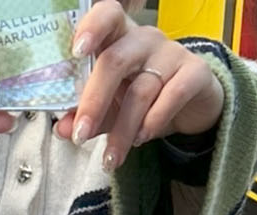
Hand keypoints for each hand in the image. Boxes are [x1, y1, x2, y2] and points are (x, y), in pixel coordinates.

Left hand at [54, 0, 225, 171]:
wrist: (192, 107)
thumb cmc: (143, 100)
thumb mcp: (111, 107)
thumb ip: (87, 115)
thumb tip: (61, 129)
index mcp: (119, 37)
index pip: (107, 15)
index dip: (91, 27)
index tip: (76, 51)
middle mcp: (144, 38)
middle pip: (115, 60)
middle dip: (94, 101)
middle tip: (80, 136)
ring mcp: (171, 53)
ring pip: (141, 90)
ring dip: (122, 129)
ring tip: (111, 157)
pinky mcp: (195, 72)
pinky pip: (172, 95)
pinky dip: (154, 121)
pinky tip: (142, 138)